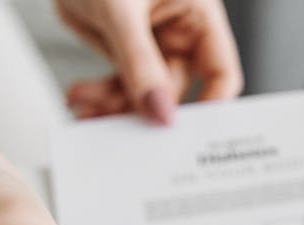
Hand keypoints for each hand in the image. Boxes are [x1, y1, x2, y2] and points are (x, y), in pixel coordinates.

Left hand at [57, 0, 241, 122]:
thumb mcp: (121, 10)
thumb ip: (140, 63)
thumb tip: (160, 111)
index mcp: (197, 13)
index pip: (221, 73)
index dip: (210, 107)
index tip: (185, 133)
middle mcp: (179, 31)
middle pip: (174, 93)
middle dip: (142, 109)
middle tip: (116, 124)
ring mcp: (152, 44)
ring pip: (142, 96)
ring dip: (113, 106)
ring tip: (86, 106)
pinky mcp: (125, 51)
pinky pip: (120, 86)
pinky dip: (100, 96)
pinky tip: (82, 98)